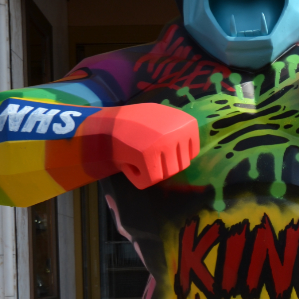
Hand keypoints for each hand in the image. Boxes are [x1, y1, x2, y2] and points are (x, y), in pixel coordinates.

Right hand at [79, 103, 199, 188]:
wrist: (106, 126)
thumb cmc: (134, 123)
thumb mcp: (162, 118)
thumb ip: (178, 130)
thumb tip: (192, 152)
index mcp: (186, 124)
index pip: (191, 153)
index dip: (173, 156)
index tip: (158, 149)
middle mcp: (177, 133)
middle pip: (180, 166)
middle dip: (163, 165)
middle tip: (145, 154)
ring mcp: (163, 145)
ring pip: (167, 174)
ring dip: (152, 171)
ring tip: (138, 157)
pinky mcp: (148, 156)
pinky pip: (152, 180)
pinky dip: (139, 178)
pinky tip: (129, 165)